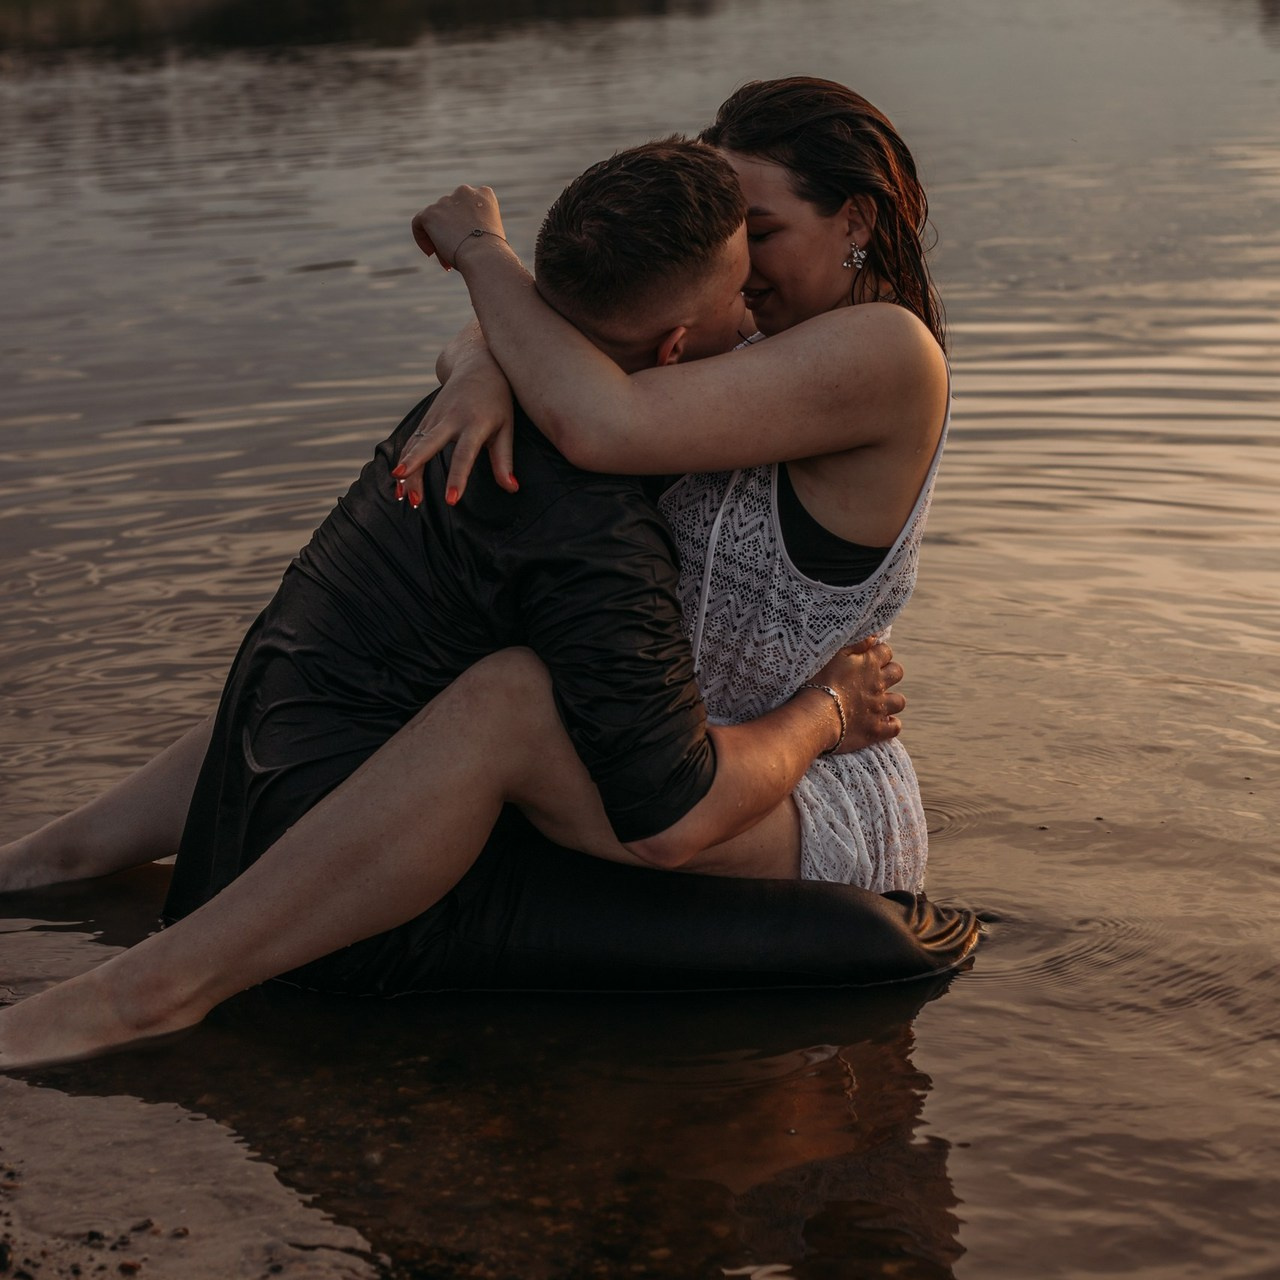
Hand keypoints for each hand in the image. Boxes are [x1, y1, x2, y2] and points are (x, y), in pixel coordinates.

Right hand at [392, 356, 516, 506]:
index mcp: (474, 423)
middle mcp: (450, 419)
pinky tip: (400, 484)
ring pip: (415, 446)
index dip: (458, 478)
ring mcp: (434, 417)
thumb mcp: (506, 428)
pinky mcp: (426, 419)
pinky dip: (404, 461)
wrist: (477, 365)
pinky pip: (411, 443)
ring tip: (403, 497)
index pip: (465, 455)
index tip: (451, 500)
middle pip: (428, 445)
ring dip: (408, 471)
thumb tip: (512, 488)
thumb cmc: (497, 400)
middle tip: (409, 489)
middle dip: (416, 466)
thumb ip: (504, 460)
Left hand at [411, 185, 505, 270]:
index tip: (468, 242)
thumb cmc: (492, 255)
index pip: (468, 206)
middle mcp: (464, 191)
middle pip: (450, 213)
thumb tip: (458, 235)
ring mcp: (446, 201)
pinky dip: (422, 238)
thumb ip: (475, 227)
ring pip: (436, 221)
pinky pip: (418, 224)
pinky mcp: (430, 213)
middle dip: (451, 233)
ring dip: (440, 240)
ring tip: (449, 260)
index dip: (465, 225)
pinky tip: (431, 253)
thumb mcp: (489, 235)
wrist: (485, 257)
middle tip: (456, 254)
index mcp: (484, 194)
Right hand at [808, 636, 905, 753]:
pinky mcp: (876, 730)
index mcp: (869, 664)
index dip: (878, 653)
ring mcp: (879, 708)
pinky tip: (880, 723)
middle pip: (897, 672)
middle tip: (873, 678)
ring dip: (891, 700)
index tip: (868, 657)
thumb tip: (874, 635)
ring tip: (877, 702)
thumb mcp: (834, 655)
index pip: (885, 651)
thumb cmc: (818, 682)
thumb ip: (856, 643)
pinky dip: (890, 725)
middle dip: (889, 672)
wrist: (815, 716)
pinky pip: (895, 727)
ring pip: (899, 701)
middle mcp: (879, 684)